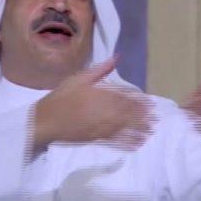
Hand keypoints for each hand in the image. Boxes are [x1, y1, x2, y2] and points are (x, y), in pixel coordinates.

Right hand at [33, 55, 155, 152]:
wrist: (46, 121)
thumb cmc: (61, 98)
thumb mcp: (78, 78)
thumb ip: (100, 70)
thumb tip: (117, 57)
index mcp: (101, 94)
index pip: (125, 97)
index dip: (138, 100)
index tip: (149, 102)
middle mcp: (104, 111)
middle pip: (128, 113)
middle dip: (142, 115)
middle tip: (155, 116)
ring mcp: (101, 126)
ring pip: (125, 128)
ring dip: (139, 129)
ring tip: (151, 130)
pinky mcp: (96, 138)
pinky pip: (116, 141)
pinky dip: (128, 142)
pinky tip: (137, 143)